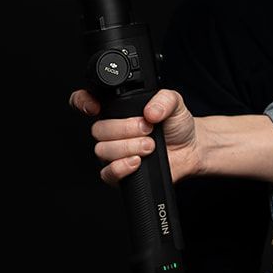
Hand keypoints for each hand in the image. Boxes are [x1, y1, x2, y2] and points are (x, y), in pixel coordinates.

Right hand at [69, 87, 201, 184]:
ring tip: (150, 145)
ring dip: (129, 147)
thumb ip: (164, 99)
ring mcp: (113, 152)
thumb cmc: (177, 125)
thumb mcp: (175, 103)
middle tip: (147, 129)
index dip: (82, 102)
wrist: (190, 149)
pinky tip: (137, 161)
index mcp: (117, 110)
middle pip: (98, 129)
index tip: (96, 107)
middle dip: (125, 129)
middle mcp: (111, 130)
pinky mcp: (119, 172)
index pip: (86, 101)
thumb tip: (150, 111)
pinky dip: (121, 167)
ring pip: (102, 150)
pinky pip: (107, 173)